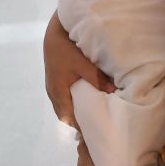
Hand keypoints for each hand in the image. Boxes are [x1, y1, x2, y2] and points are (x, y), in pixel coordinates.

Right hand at [43, 12, 114, 129]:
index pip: (69, 117)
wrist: (53, 33)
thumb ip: (96, 79)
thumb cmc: (66, 48)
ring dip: (73, 113)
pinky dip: (70, 104)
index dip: (81, 126)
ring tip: (90, 115)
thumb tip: (113, 92)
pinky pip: (61, 100)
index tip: (95, 132)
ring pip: (62, 108)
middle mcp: (53, 92)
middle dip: (77, 122)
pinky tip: (82, 101)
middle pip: (64, 115)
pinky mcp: (53, 81)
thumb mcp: (83, 63)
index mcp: (58, 91)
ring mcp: (51, 87)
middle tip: (94, 125)